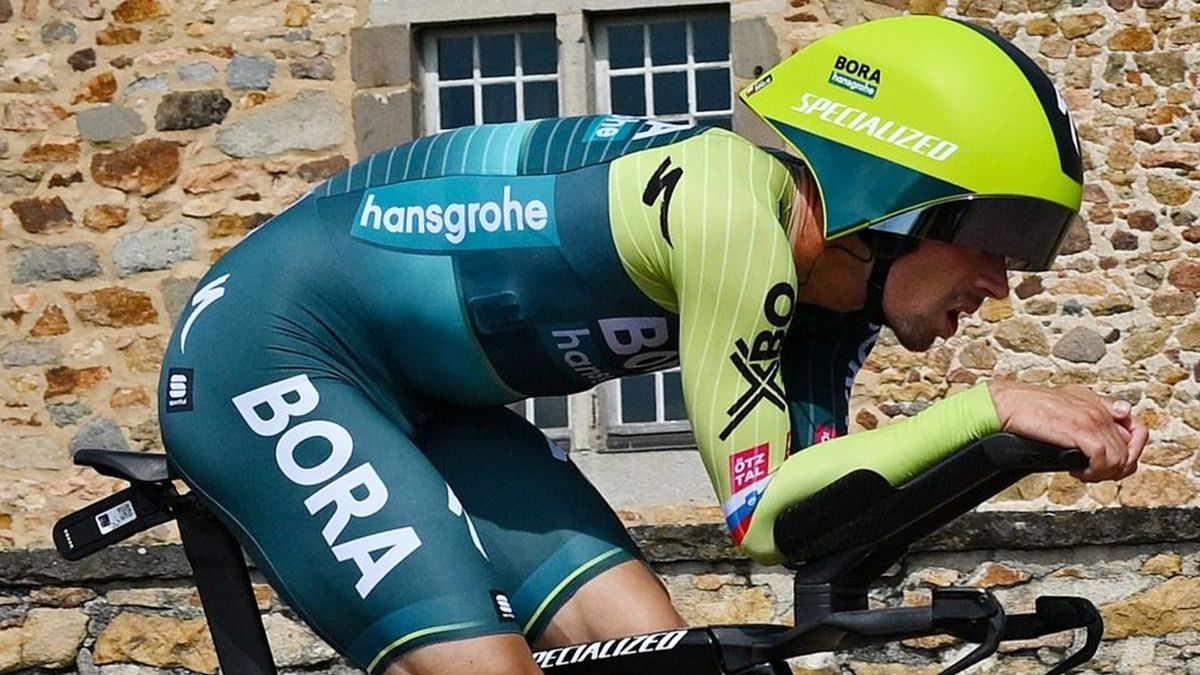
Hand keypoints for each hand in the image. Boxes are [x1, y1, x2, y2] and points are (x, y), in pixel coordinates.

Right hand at [987, 380, 1147, 482]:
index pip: (1137, 430)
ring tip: (1083, 473)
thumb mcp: (1068, 400)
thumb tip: (1123, 412)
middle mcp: (1100, 410)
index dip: (1130, 452)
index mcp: (1098, 403)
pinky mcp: (1082, 432)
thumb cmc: (1028, 406)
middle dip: (1115, 469)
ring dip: (1103, 474)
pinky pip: (1105, 461)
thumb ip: (1096, 406)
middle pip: (1130, 450)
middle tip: (1095, 472)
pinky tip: (1076, 470)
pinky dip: (1093, 473)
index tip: (1112, 463)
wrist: (1007, 404)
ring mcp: (1093, 420)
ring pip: (1120, 460)